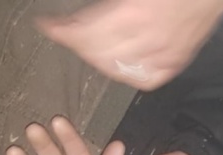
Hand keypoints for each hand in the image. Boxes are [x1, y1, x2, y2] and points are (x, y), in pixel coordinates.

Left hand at [37, 0, 222, 89]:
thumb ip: (105, 6)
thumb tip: (81, 16)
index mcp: (133, 12)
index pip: (83, 31)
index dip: (60, 30)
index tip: (47, 25)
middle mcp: (146, 38)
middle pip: (95, 53)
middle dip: (76, 43)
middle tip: (65, 32)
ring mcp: (162, 54)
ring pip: (115, 69)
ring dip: (95, 58)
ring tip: (86, 47)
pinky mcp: (175, 62)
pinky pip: (142, 79)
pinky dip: (125, 73)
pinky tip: (117, 64)